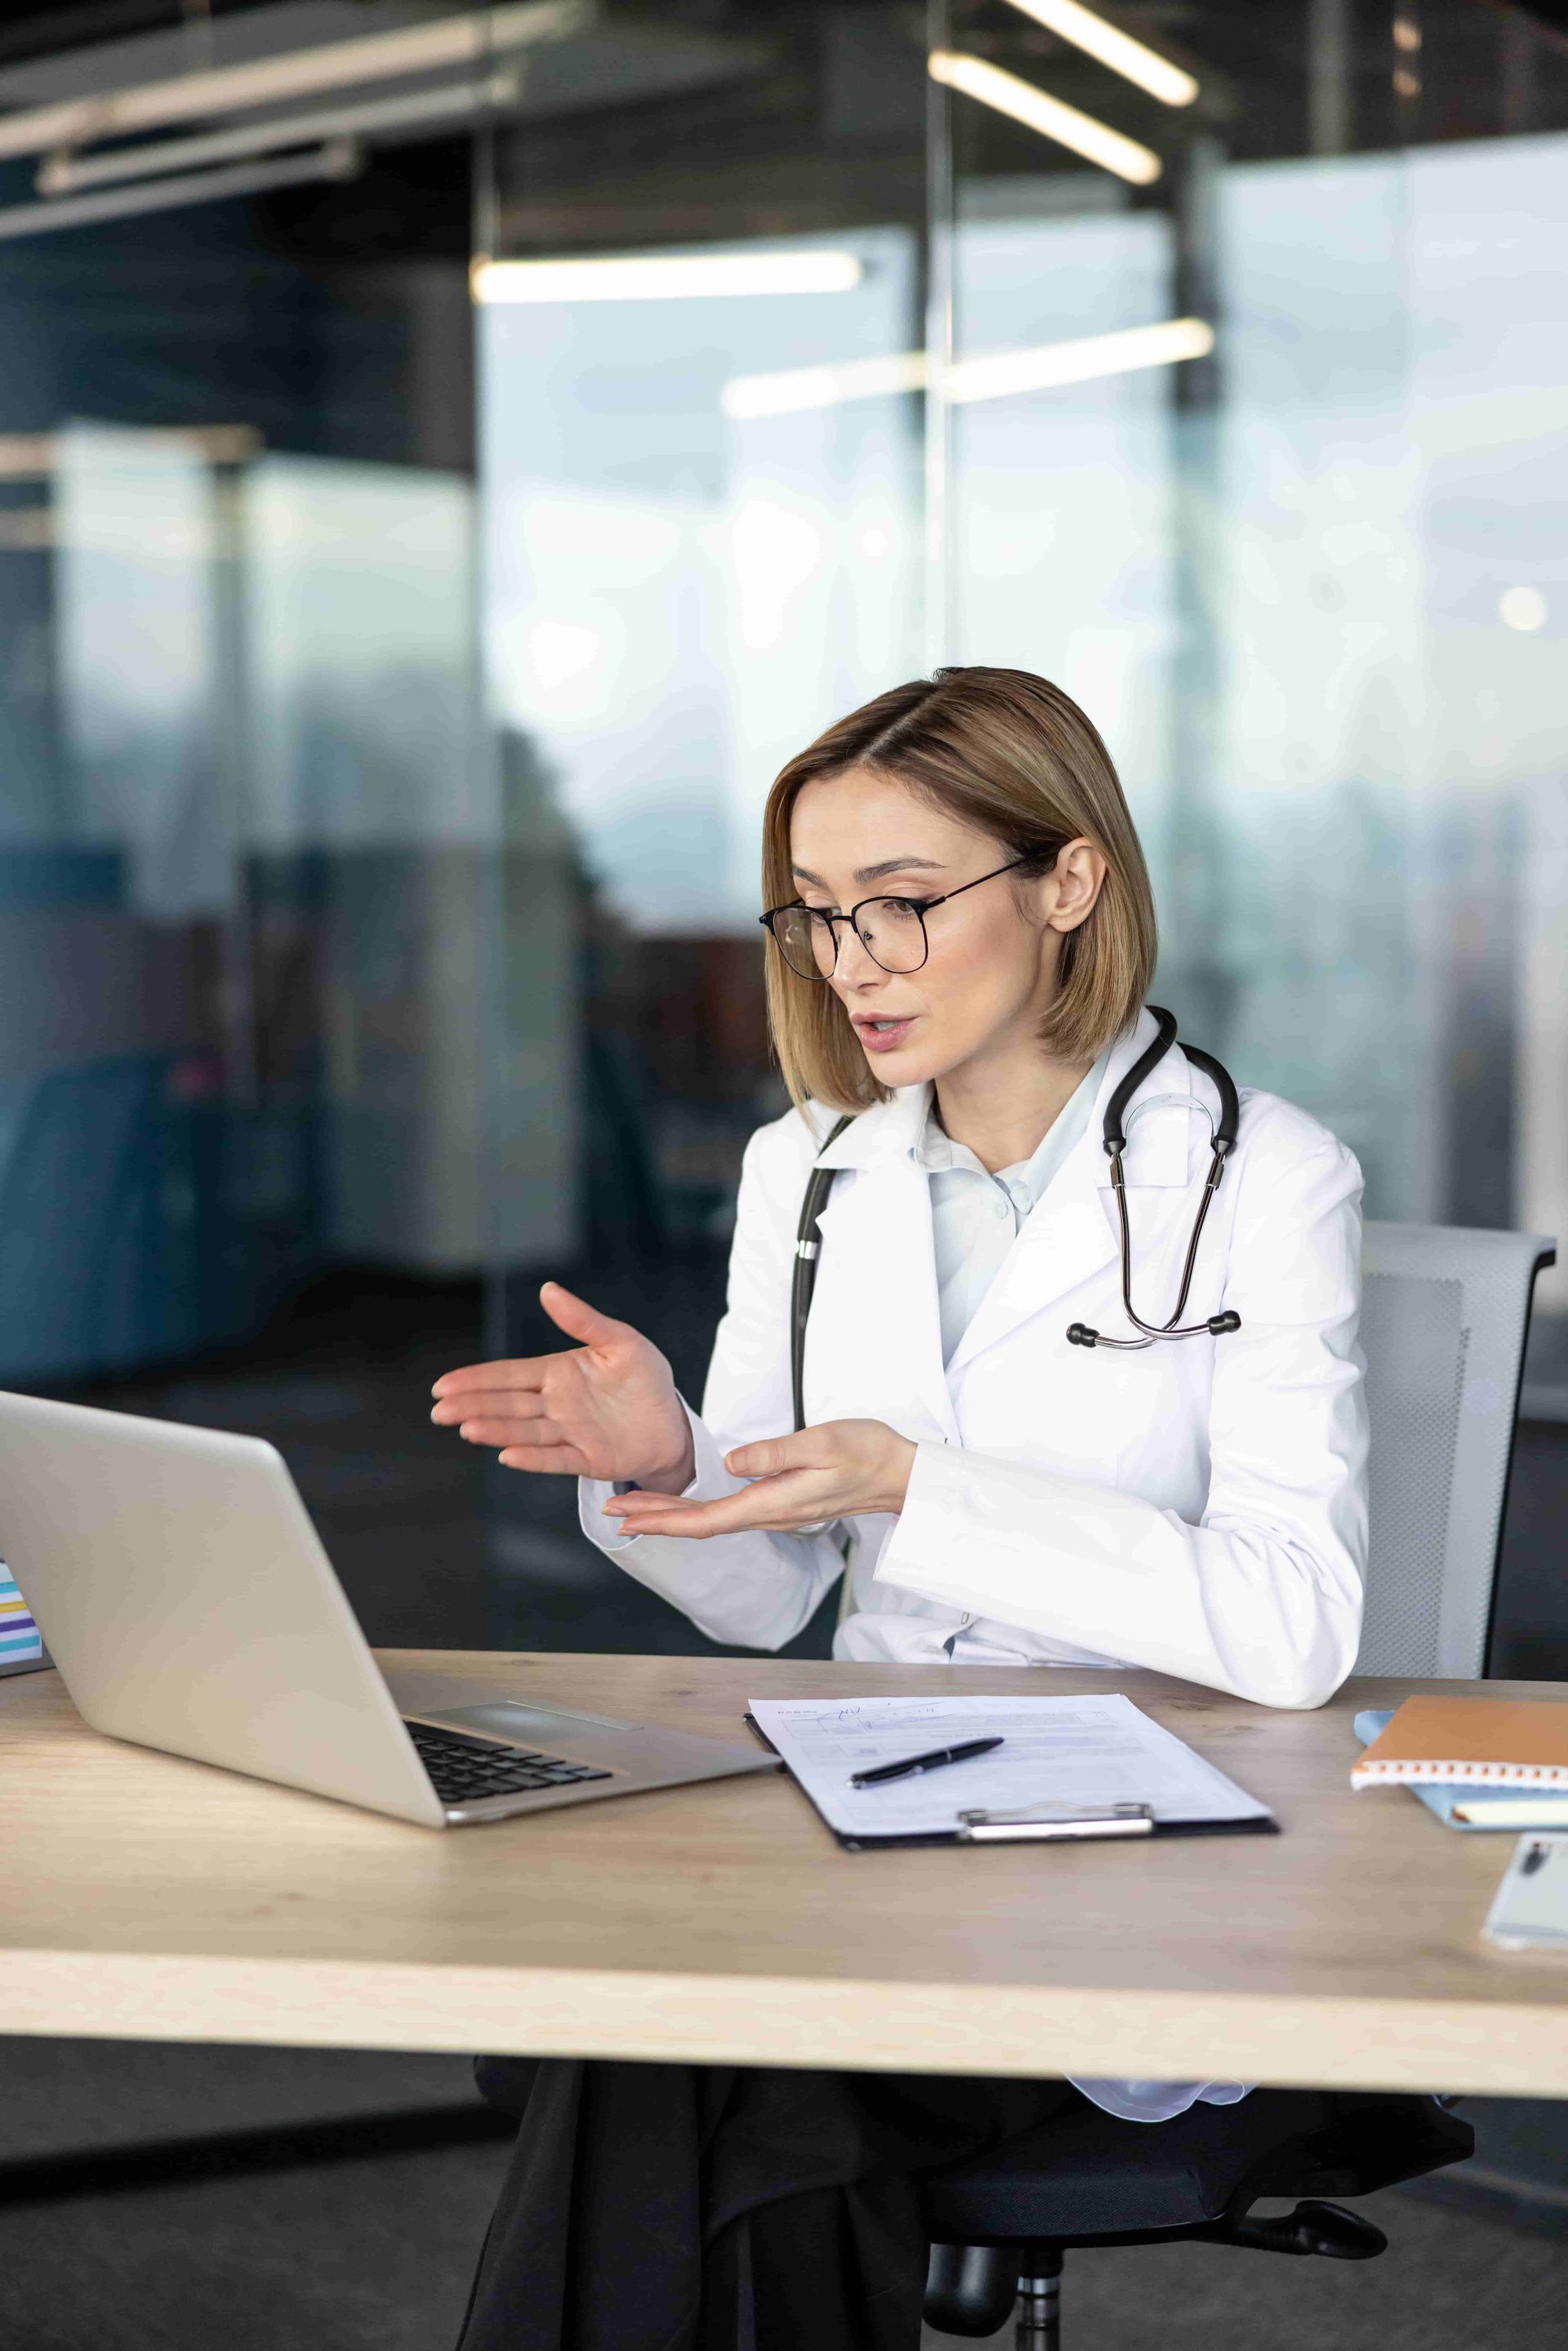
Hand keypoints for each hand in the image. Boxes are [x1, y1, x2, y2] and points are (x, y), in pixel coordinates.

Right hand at [431, 1284, 695, 1492]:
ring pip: (525, 1431)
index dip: (476, 1380)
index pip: (509, 1376)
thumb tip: (548, 1289)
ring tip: (467, 1429)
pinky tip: (507, 1456)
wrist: (671, 1422)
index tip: (443, 1384)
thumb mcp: (620, 1341)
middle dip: (473, 1406)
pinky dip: (533, 1458)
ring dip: (496, 1431)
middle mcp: (556, 1405)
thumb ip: (583, 1320)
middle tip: (439, 1411)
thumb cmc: (645, 1379)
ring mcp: (569, 1433)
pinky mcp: (587, 1459)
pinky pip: (556, 1458)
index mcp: (558, 1373)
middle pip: (507, 1405)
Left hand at [602, 1418, 915, 1539]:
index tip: (628, 1517)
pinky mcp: (782, 1502)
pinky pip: (729, 1511)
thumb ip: (775, 1453)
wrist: (901, 1473)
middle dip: (655, 1519)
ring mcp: (775, 1510)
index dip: (663, 1521)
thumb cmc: (867, 1453)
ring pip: (713, 1518)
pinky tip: (686, 1501)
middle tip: (612, 1511)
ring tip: (636, 1506)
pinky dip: (697, 1507)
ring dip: (672, 1513)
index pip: (706, 1520)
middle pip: (701, 1524)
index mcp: (773, 1502)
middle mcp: (770, 1513)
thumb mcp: (821, 1442)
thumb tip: (732, 1463)